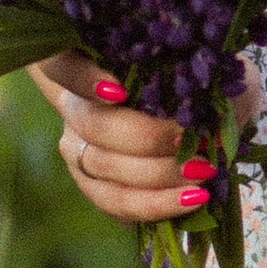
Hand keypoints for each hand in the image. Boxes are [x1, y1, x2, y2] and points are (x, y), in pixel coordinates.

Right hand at [29, 54, 261, 226]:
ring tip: (204, 173)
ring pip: (103, 166)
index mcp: (89, 65)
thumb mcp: (205, 72)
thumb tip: (206, 110)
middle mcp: (75, 107)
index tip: (120, 92)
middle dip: (145, 137)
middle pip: (91, 124)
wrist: (207, 121)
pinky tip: (195, 198)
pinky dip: (157, 203)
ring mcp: (79, 149)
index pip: (60, 64)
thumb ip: (199, 80)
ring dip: (157, 174)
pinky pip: (117, 203)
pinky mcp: (96, 186)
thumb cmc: (201, 84)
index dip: (82, 79)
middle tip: (192, 140)